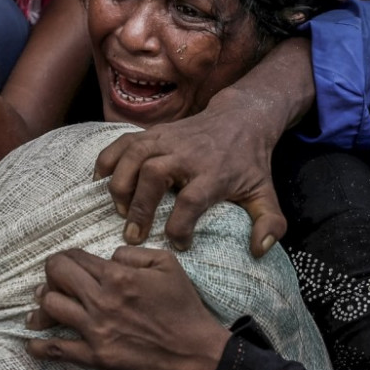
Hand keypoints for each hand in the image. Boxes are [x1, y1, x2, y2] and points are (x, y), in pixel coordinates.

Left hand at [25, 246, 229, 369]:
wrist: (194, 354)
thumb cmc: (183, 308)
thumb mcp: (167, 264)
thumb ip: (133, 253)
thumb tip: (109, 257)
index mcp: (117, 276)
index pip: (75, 258)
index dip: (67, 256)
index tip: (67, 261)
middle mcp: (101, 301)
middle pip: (56, 276)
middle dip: (51, 272)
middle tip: (54, 277)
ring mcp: (96, 330)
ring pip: (51, 307)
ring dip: (44, 303)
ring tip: (43, 304)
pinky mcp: (96, 356)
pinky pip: (59, 350)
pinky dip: (40, 346)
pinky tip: (31, 342)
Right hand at [95, 92, 286, 256]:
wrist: (240, 118)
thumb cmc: (248, 163)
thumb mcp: (265, 193)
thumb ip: (269, 224)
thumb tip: (260, 251)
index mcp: (214, 173)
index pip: (192, 200)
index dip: (180, 226)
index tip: (179, 243)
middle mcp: (187, 154)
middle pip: (154, 174)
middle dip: (140, 206)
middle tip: (133, 235)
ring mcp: (166, 139)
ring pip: (133, 156)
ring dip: (120, 185)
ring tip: (119, 210)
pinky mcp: (152, 132)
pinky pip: (121, 143)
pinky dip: (107, 161)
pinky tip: (100, 183)